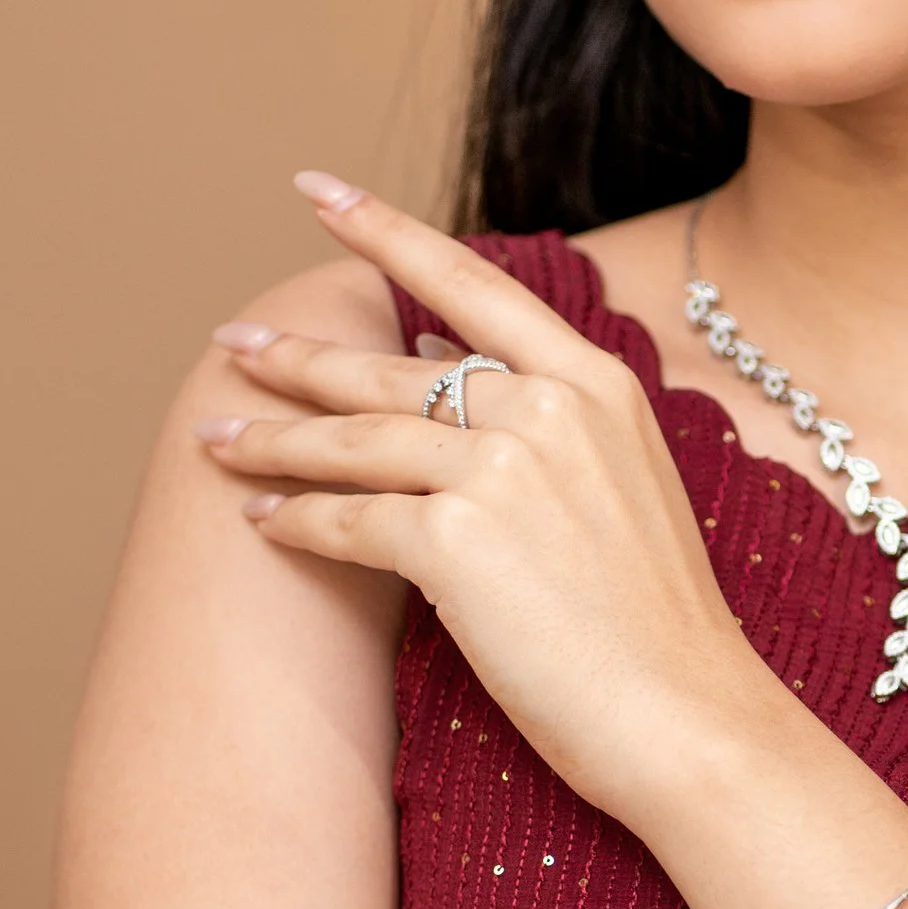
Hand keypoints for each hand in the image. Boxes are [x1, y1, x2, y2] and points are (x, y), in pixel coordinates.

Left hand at [193, 176, 785, 830]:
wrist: (689, 718)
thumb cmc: (655, 624)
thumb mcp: (621, 483)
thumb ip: (541, 412)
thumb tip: (442, 355)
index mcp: (595, 384)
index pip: (471, 285)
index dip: (385, 231)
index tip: (316, 190)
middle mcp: (547, 409)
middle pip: (392, 368)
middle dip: (298, 356)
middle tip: (233, 345)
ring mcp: (501, 471)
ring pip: (355, 439)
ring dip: (276, 439)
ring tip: (218, 438)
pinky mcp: (457, 543)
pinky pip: (348, 521)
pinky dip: (296, 522)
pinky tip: (261, 523)